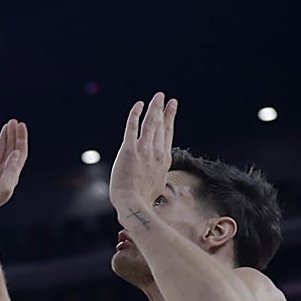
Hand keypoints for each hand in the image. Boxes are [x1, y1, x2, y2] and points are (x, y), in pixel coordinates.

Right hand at [0, 119, 27, 222]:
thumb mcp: (3, 188)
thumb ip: (11, 170)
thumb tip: (16, 153)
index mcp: (10, 176)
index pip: (19, 153)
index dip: (21, 139)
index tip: (20, 126)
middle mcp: (0, 173)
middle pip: (10, 150)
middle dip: (13, 135)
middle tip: (14, 121)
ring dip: (3, 138)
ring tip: (6, 125)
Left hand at [110, 92, 177, 214]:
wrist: (134, 203)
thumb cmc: (143, 200)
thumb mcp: (158, 187)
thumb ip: (159, 178)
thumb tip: (159, 180)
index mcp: (164, 160)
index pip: (167, 135)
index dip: (170, 120)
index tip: (171, 109)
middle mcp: (157, 152)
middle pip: (162, 126)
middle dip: (164, 110)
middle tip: (166, 98)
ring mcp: (144, 150)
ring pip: (151, 123)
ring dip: (154, 108)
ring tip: (157, 96)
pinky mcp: (129, 150)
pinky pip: (133, 127)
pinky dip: (136, 114)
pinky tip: (138, 105)